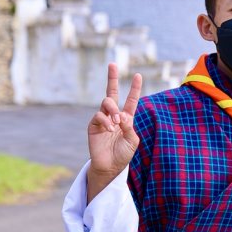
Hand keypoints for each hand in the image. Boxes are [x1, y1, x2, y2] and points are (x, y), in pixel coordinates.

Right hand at [87, 64, 141, 200]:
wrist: (110, 166)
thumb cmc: (123, 154)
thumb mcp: (132, 140)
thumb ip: (129, 126)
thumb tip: (121, 115)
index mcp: (126, 119)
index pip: (130, 100)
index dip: (134, 89)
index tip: (138, 75)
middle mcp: (114, 116)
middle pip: (112, 92)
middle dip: (112, 78)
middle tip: (113, 64)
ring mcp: (103, 119)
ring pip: (106, 102)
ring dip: (113, 110)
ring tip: (117, 122)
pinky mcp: (94, 125)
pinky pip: (99, 115)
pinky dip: (106, 121)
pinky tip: (110, 129)